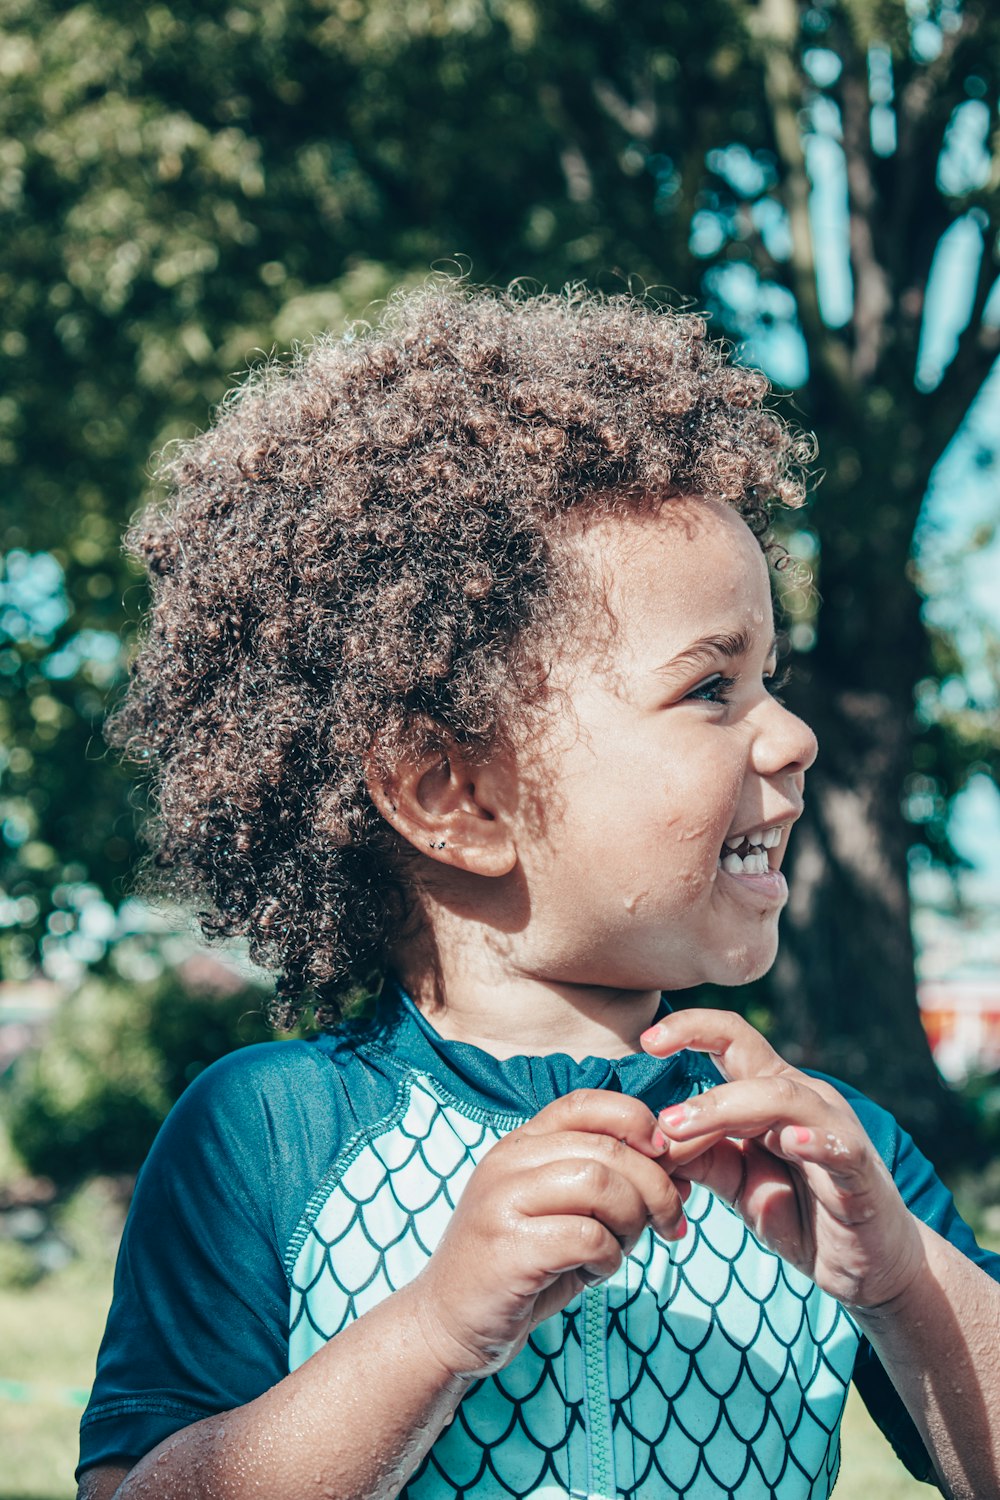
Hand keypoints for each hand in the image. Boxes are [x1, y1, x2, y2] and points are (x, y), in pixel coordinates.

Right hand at [411, 1090, 685, 1379]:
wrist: (448, 1324)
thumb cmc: (519, 1267)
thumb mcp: (561, 1213)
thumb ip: (607, 1186)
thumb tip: (678, 1169)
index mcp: (521, 1144)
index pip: (585, 1103)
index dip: (636, 1120)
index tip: (664, 1157)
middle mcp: (507, 1162)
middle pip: (606, 1148)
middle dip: (655, 1186)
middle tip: (670, 1222)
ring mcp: (502, 1202)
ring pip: (598, 1183)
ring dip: (632, 1219)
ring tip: (625, 1247)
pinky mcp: (506, 1249)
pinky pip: (586, 1237)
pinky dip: (609, 1257)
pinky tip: (597, 1271)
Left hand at [642, 1009, 923, 1310]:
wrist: (867, 1265)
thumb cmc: (801, 1211)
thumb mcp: (736, 1183)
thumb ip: (698, 1156)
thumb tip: (647, 1140)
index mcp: (768, 1094)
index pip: (730, 1041)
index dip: (691, 1030)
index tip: (645, 1041)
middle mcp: (802, 1098)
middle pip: (749, 1064)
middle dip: (700, 1080)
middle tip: (661, 1120)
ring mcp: (833, 1129)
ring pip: (783, 1096)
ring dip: (729, 1108)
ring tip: (685, 1128)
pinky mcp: (860, 1169)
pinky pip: (839, 1145)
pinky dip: (815, 1140)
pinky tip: (790, 1142)